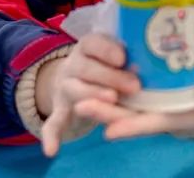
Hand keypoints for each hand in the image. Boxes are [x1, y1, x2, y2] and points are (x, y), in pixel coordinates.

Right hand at [36, 35, 139, 157]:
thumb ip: (124, 60)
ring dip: (92, 94)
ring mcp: (64, 89)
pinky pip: (53, 124)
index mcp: (87, 48)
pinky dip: (51, 136)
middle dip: (110, 76)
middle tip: (134, 86)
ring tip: (112, 99)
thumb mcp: (112, 57)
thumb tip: (142, 67)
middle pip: (86, 68)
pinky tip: (52, 150)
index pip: (93, 43)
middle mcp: (72, 65)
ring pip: (74, 90)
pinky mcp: (60, 111)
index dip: (107, 50)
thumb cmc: (104, 66)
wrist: (74, 80)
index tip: (123, 58)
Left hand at [75, 68, 193, 140]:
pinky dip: (114, 87)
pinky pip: (131, 90)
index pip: (152, 123)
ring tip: (77, 96)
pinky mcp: (155, 87)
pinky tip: (96, 77)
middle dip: (106, 113)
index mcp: (181, 116)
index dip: (132, 127)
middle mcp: (164, 111)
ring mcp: (157, 100)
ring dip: (103, 101)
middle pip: (131, 115)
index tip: (109, 131)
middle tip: (80, 106)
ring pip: (126, 104)